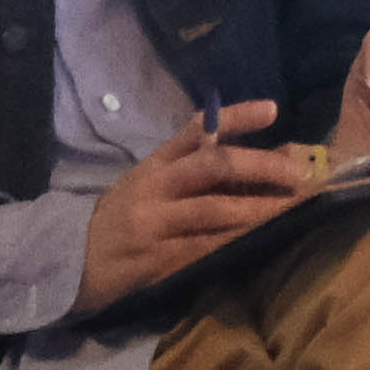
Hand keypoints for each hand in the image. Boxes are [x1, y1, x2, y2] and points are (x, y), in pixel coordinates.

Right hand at [74, 100, 321, 315]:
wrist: (72, 260)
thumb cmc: (120, 218)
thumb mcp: (149, 184)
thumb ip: (190, 169)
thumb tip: (257, 162)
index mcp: (155, 163)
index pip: (196, 129)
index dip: (235, 116)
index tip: (273, 109)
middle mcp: (155, 186)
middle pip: (212, 165)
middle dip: (260, 166)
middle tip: (297, 171)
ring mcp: (155, 222)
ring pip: (213, 209)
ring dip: (257, 208)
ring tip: (290, 205)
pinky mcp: (158, 257)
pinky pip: (205, 245)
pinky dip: (236, 239)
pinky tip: (262, 236)